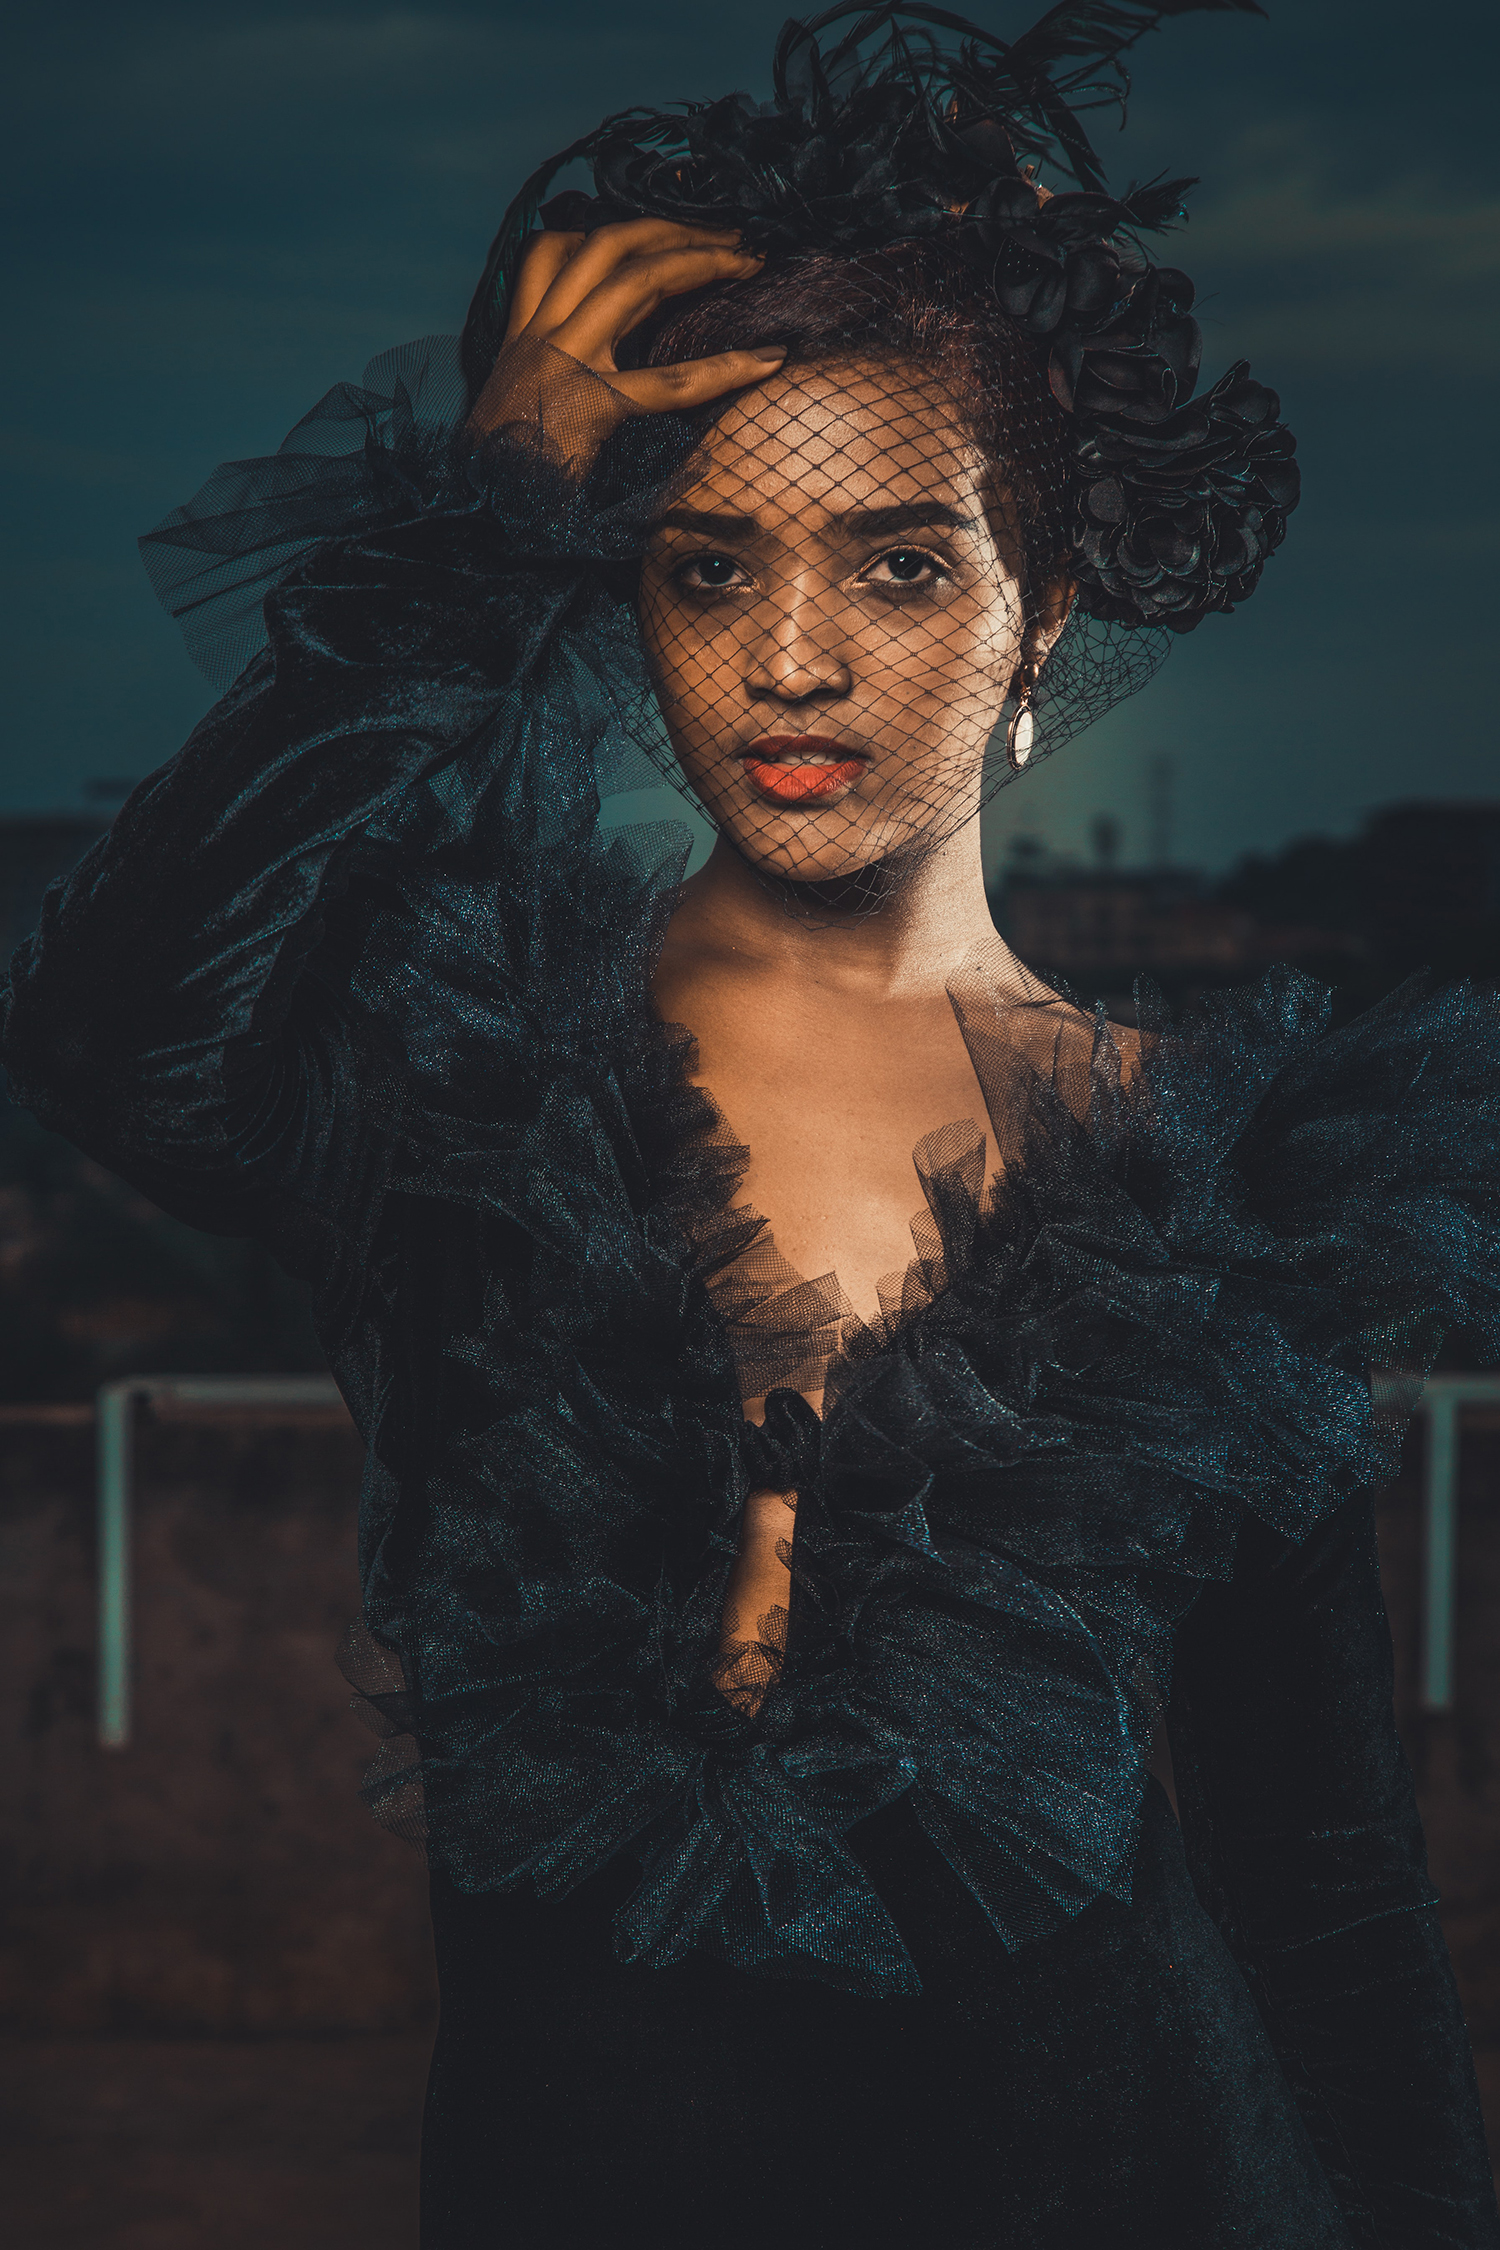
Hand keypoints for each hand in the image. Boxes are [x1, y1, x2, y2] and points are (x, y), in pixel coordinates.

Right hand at [469, 218, 785, 457]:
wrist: (479, 517)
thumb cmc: (502, 476)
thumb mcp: (516, 404)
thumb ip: (551, 370)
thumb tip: (604, 358)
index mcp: (522, 333)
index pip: (558, 249)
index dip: (611, 230)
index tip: (657, 227)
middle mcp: (540, 334)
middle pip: (606, 244)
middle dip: (670, 227)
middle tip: (727, 232)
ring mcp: (562, 362)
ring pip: (634, 280)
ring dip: (697, 260)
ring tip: (748, 261)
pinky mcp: (590, 405)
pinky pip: (671, 382)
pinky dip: (725, 369)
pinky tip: (767, 361)